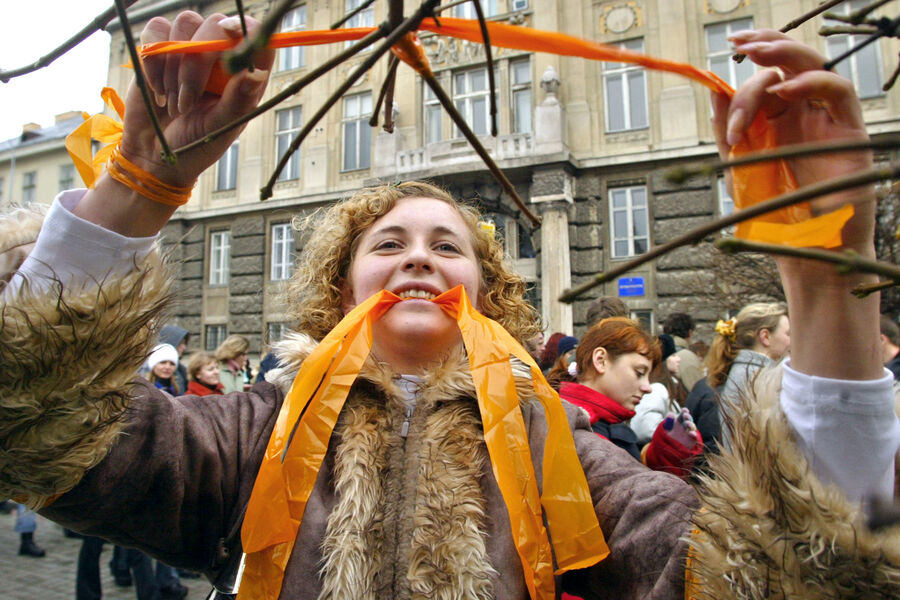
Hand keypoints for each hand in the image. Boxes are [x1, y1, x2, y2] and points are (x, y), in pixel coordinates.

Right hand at [120, 11, 274, 187]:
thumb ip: (239, 100)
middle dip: (196, 63)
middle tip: (187, 103)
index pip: (254, 34)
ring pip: (184, 24)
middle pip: (215, 24)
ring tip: (175, 104)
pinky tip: (157, 91)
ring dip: (173, 67)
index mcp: (243, 73)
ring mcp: (188, 48)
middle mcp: (219, 55)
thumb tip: (255, 73)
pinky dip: (152, 61)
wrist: (153, 156)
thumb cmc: (196, 146)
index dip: (246, 27)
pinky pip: (155, 32)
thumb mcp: (221, 127)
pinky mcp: (158, 48)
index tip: (229, 34)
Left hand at [663, 408, 698, 448]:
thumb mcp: (666, 429)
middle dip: (688, 417)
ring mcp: (689, 433)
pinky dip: (694, 434)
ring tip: (686, 423)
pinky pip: (695, 437)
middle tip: (685, 415)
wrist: (670, 449)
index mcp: (679, 422)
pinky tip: (691, 433)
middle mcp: (685, 427)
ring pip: (692, 427)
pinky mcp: (692, 440)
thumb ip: (668, 421)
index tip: (685, 410)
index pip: (682, 415)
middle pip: (688, 420)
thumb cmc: (668, 438)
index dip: (684, 412)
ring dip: (690, 424)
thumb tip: (671, 413)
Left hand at [711, 30, 881, 379]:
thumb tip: (713, 89)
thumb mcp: (739, 170)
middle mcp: (801, 116)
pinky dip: (813, 83)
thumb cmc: (773, 216)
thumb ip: (728, 132)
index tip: (716, 86)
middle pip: (788, 66)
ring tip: (755, 54)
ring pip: (814, 68)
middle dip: (765, 47)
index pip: (761, 83)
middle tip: (739, 44)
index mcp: (774, 123)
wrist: (803, 253)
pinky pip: (838, 93)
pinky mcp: (849, 132)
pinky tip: (786, 90)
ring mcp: (825, 121)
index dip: (739, 81)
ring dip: (785, 54)